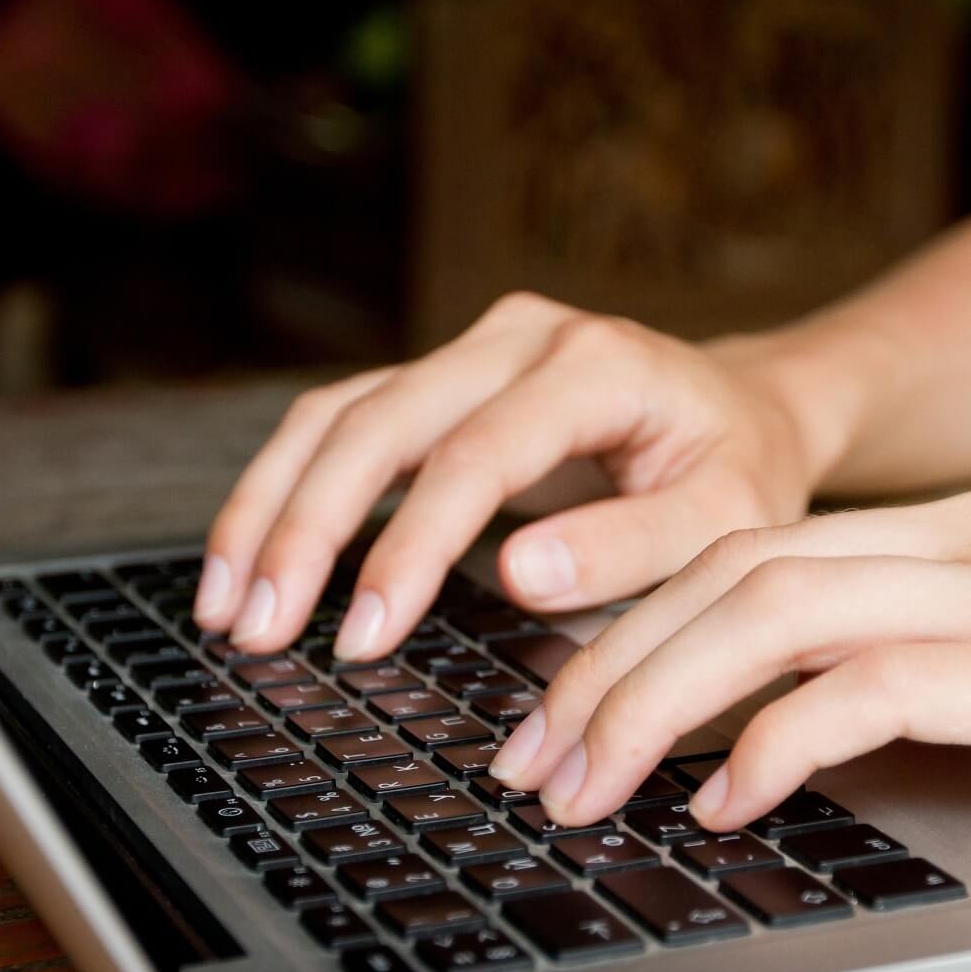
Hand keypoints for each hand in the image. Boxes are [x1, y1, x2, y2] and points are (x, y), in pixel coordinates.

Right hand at [192, 293, 824, 657]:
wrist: (744, 408)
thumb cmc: (739, 469)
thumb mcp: (726, 518)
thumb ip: (632, 545)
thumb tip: (515, 574)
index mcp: (597, 364)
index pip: (475, 455)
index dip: (408, 547)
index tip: (366, 634)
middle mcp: (519, 337)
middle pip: (379, 421)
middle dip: (306, 529)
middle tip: (258, 629)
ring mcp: (471, 348)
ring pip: (337, 414)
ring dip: (272, 508)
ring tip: (226, 608)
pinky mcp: (440, 378)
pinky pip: (341, 422)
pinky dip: (289, 490)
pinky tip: (249, 558)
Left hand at [490, 479, 970, 835]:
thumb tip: (856, 708)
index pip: (767, 550)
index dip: (648, 621)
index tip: (572, 695)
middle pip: (735, 573)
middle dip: (607, 664)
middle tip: (527, 755)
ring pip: (771, 615)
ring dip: (650, 702)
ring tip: (579, 785)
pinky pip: (872, 687)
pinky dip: (775, 738)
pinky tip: (725, 799)